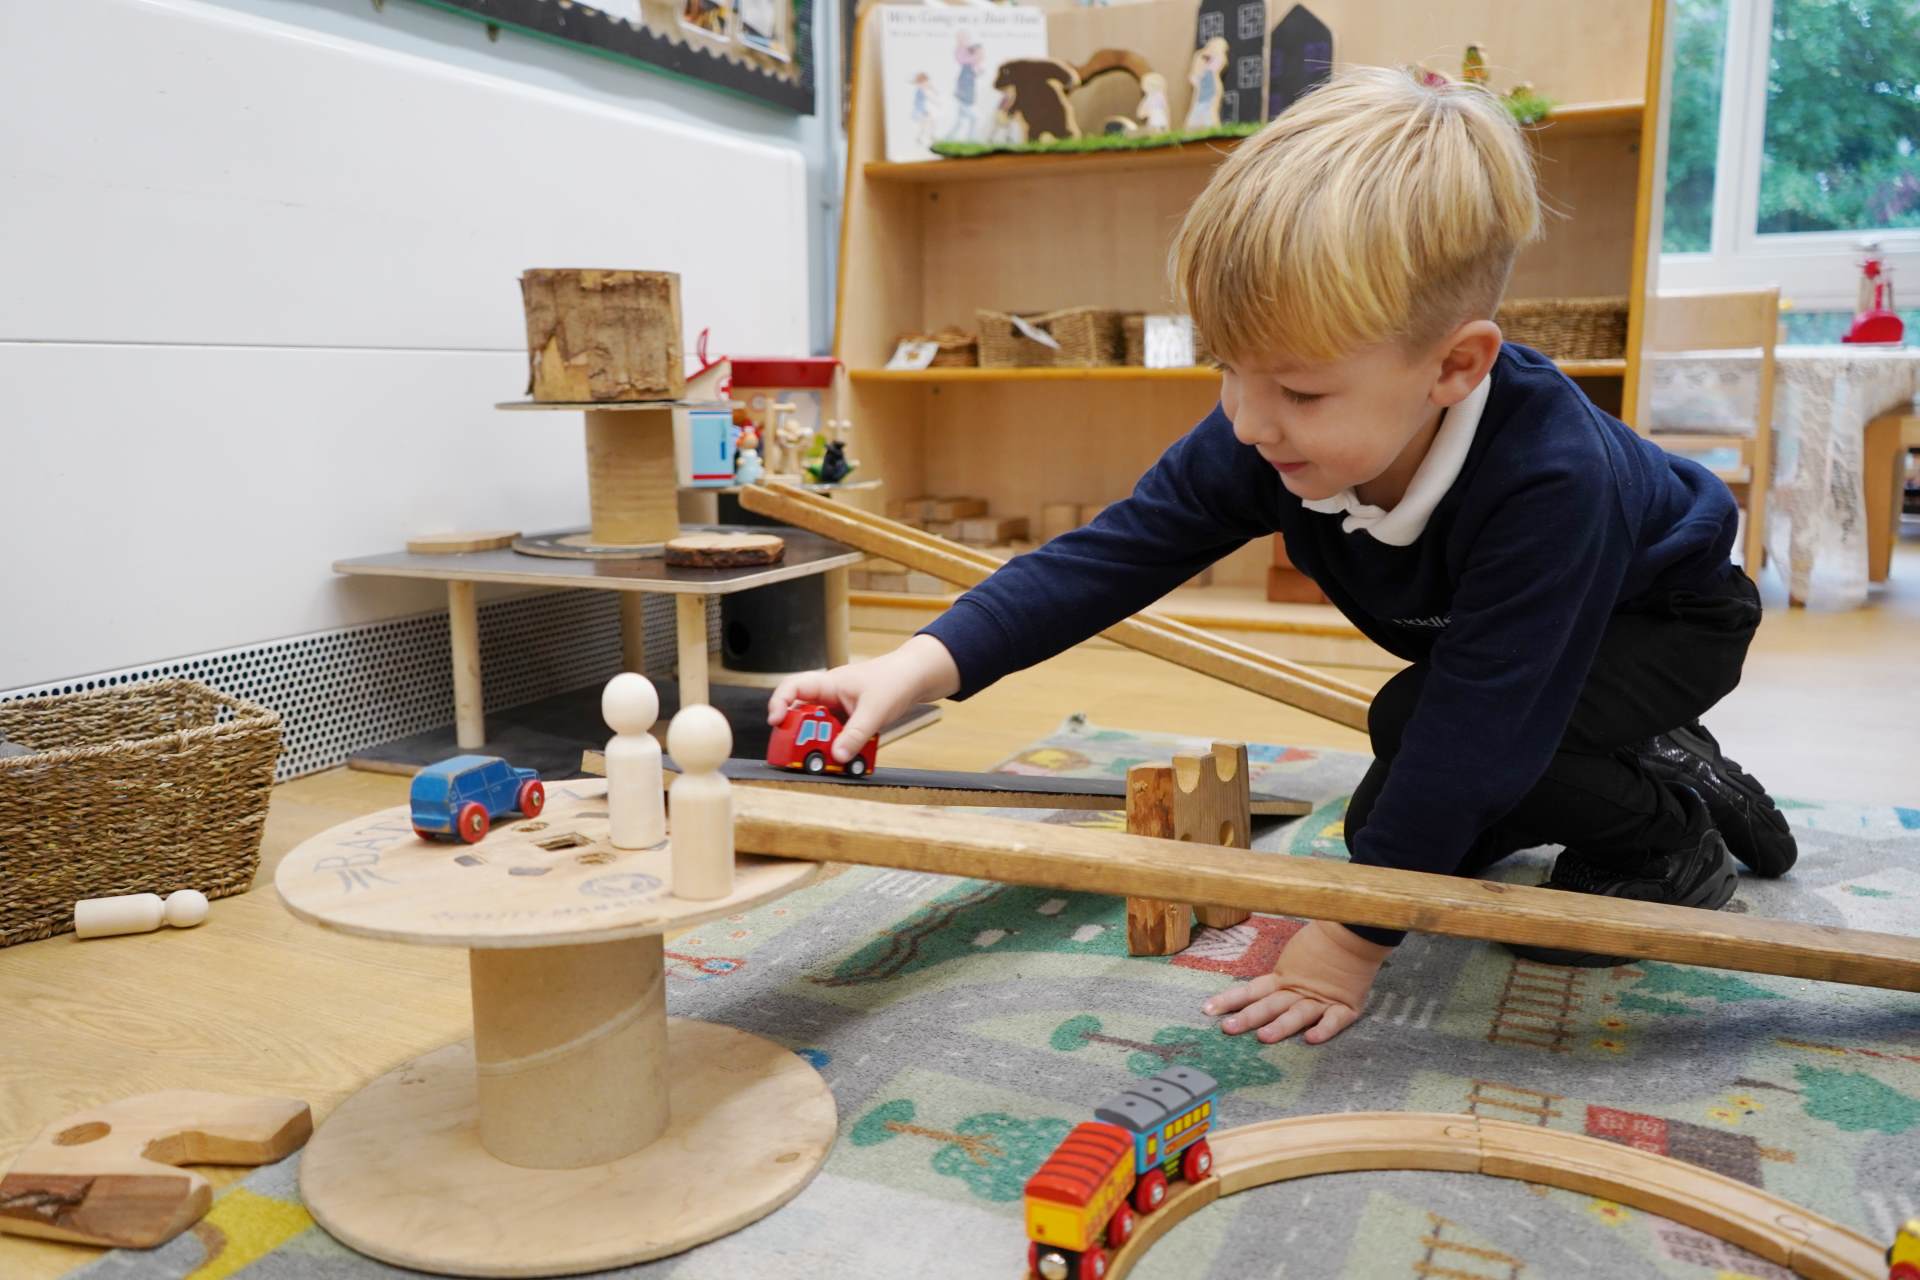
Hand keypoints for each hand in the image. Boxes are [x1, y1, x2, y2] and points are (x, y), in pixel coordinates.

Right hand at [767, 634, 960, 763]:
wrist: (917, 678)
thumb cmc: (895, 681)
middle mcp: (829, 696)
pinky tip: (848, 758)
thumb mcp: (875, 710)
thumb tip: (837, 756)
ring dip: (822, 746)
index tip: (776, 722)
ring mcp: (839, 710)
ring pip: (820, 730)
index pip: (793, 688)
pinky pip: (837, 737)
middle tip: (800, 754)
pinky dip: (840, 748)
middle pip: (802, 716)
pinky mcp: (850, 721)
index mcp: (829, 684)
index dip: (778, 704)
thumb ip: (856, 734)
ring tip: (829, 761)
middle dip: (799, 735)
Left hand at [1202, 921, 1390, 1044]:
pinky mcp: (1346, 1004)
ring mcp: (1322, 998)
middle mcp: (1298, 990)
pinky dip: (1324, 1029)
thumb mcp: (1294, 957)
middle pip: (1269, 1005)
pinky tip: (1311, 1039)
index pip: (1251, 990)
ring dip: (1281, 1025)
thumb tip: (1257, 990)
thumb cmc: (1324, 941)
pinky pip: (1335, 1020)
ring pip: (1298, 1013)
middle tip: (1228, 1028)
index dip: (1230, 1000)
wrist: (1355, 931)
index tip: (1207, 1010)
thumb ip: (1281, 976)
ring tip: (1264, 1037)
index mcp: (1284, 978)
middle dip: (1248, 1017)